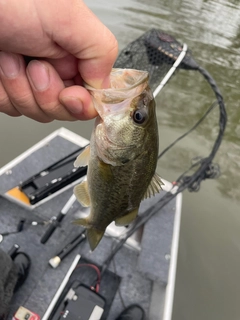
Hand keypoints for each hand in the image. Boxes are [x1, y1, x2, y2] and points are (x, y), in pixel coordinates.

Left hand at [0, 0, 117, 121]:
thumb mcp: (67, 16)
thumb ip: (99, 50)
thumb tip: (104, 88)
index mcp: (75, 53)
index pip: (93, 95)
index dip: (82, 103)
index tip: (70, 94)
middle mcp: (56, 68)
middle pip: (65, 109)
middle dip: (48, 92)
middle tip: (36, 64)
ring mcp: (30, 82)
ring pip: (38, 112)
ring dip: (21, 87)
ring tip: (12, 55)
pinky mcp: (7, 90)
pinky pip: (12, 109)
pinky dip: (3, 90)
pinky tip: (0, 65)